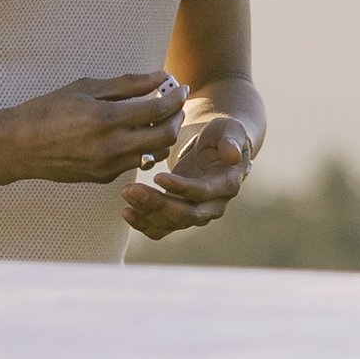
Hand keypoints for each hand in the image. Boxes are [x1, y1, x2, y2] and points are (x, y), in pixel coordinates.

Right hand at [0, 72, 187, 185]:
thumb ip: (126, 84)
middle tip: (175, 105)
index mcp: (107, 119)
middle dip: (176, 118)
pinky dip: (140, 149)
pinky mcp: (103, 178)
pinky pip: (133, 164)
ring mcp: (109, 166)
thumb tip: (159, 77)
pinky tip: (130, 136)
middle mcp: (112, 147)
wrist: (19, 146)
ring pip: (154, 154)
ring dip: (162, 136)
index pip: (158, 109)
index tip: (180, 88)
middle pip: (165, 137)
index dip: (175, 97)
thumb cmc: (47, 110)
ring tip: (155, 120)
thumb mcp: (86, 88)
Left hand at [124, 114, 254, 240]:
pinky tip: (126, 211)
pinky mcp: (178, 215)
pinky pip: (161, 228)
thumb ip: (232, 141)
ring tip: (126, 193)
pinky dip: (143, 224)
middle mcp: (213, 206)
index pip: (202, 192)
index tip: (157, 176)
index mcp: (226, 185)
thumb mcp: (230, 130)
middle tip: (132, 189)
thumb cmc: (222, 136)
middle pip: (184, 214)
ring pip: (170, 223)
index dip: (180, 188)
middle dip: (157, 203)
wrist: (215, 150)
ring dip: (146, 212)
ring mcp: (195, 213)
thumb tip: (233, 156)